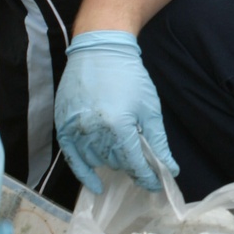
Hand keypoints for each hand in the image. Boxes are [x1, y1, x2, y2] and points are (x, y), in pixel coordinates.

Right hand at [54, 30, 177, 193]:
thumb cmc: (129, 76)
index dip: (147, 176)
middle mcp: (94, 131)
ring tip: (121, 157)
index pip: (134, 163)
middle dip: (131, 165)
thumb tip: (170, 169)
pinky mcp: (63, 125)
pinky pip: (72, 157)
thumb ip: (158, 142)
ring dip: (111, 162)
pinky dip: (83, 173)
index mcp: (118, 126)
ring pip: (96, 161)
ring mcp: (75, 129)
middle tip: (142, 164)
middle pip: (116, 163)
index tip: (156, 183)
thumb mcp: (149, 108)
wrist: (100, 49)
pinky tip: (95, 184)